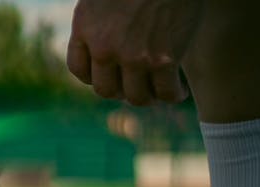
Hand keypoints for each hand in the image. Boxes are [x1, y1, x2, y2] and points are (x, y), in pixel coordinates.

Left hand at [67, 0, 203, 105]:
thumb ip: (100, 17)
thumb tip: (100, 44)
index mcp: (85, 26)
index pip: (79, 69)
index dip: (94, 77)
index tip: (109, 75)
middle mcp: (105, 47)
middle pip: (106, 89)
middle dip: (120, 91)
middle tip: (135, 86)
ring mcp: (134, 56)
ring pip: (137, 97)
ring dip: (148, 97)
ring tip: (158, 92)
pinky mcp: (164, 60)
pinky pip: (166, 93)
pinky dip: (174, 95)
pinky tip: (180, 91)